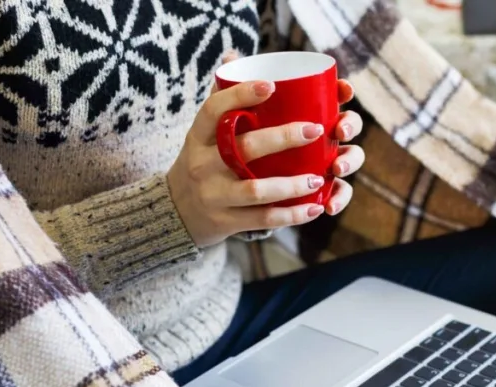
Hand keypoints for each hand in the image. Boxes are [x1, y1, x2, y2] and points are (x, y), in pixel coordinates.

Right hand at [166, 57, 363, 247]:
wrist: (176, 214)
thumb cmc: (202, 162)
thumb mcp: (202, 134)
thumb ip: (221, 99)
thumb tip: (235, 55)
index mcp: (198, 137)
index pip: (213, 111)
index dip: (240, 96)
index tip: (271, 85)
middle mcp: (202, 165)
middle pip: (242, 148)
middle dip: (282, 138)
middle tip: (315, 129)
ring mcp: (213, 195)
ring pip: (255, 190)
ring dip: (291, 185)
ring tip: (319, 177)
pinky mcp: (225, 222)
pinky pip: (262, 219)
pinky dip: (291, 215)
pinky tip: (314, 208)